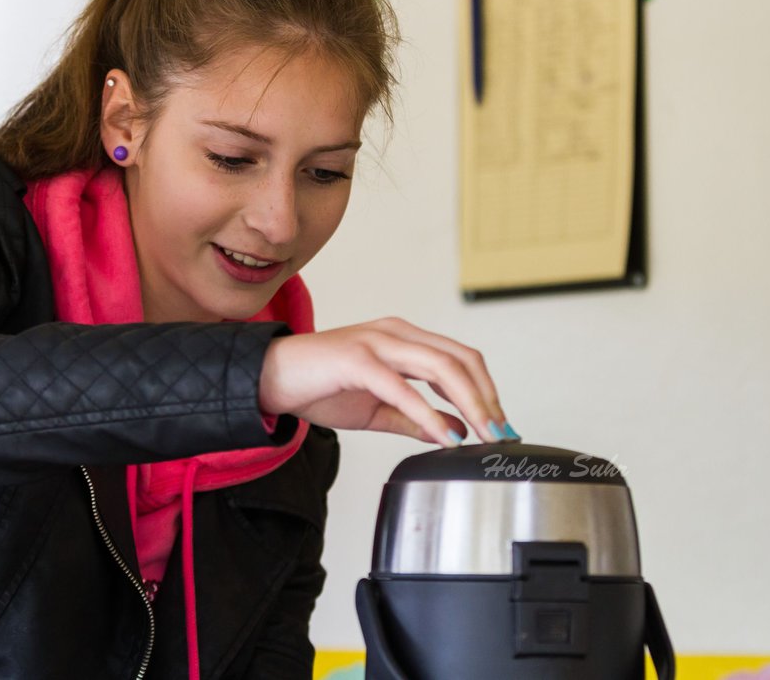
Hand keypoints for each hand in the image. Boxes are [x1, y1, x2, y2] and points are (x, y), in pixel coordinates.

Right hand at [257, 317, 508, 446]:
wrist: (270, 379)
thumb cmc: (319, 388)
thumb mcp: (376, 408)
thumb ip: (413, 417)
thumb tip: (452, 431)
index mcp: (403, 339)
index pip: (461, 358)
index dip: (486, 391)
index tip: (499, 425)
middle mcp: (395, 333)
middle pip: (460, 360)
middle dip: (487, 399)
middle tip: (500, 434)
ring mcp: (377, 342)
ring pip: (440, 367)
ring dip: (469, 404)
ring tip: (481, 435)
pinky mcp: (357, 359)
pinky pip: (403, 387)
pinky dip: (428, 413)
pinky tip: (443, 435)